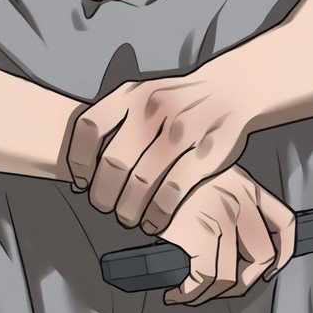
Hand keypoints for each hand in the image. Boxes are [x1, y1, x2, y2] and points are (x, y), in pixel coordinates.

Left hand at [59, 65, 293, 284]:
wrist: (233, 88)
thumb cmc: (179, 101)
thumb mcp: (144, 93)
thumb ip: (117, 119)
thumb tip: (84, 166)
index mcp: (132, 94)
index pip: (89, 127)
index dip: (79, 161)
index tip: (81, 183)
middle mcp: (153, 108)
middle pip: (114, 163)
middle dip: (104, 196)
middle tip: (105, 209)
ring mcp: (182, 130)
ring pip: (141, 182)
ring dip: (128, 210)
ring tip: (127, 220)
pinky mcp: (206, 153)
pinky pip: (173, 192)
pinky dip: (158, 215)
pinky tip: (153, 224)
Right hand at [157, 162, 295, 303]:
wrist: (137, 170)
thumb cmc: (167, 178)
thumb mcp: (207, 180)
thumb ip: (227, 205)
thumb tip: (234, 254)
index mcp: (246, 185)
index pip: (284, 224)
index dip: (283, 255)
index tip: (268, 271)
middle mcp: (239, 198)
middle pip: (263, 257)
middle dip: (241, 284)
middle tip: (219, 289)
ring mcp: (220, 215)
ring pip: (230, 276)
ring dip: (209, 295)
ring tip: (190, 294)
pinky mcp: (196, 230)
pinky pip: (202, 279)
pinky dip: (188, 295)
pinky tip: (176, 293)